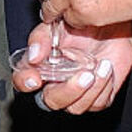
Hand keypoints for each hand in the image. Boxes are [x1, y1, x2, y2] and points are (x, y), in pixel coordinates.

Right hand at [11, 21, 131, 112]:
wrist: (108, 26)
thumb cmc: (80, 26)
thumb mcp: (55, 24)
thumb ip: (40, 38)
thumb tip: (33, 56)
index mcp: (39, 66)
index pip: (23, 81)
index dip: (25, 82)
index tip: (35, 78)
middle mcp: (56, 83)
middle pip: (51, 101)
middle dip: (66, 91)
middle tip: (83, 74)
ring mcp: (76, 93)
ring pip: (76, 107)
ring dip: (90, 89)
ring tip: (99, 66)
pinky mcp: (97, 97)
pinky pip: (97, 103)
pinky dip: (103, 87)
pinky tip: (106, 69)